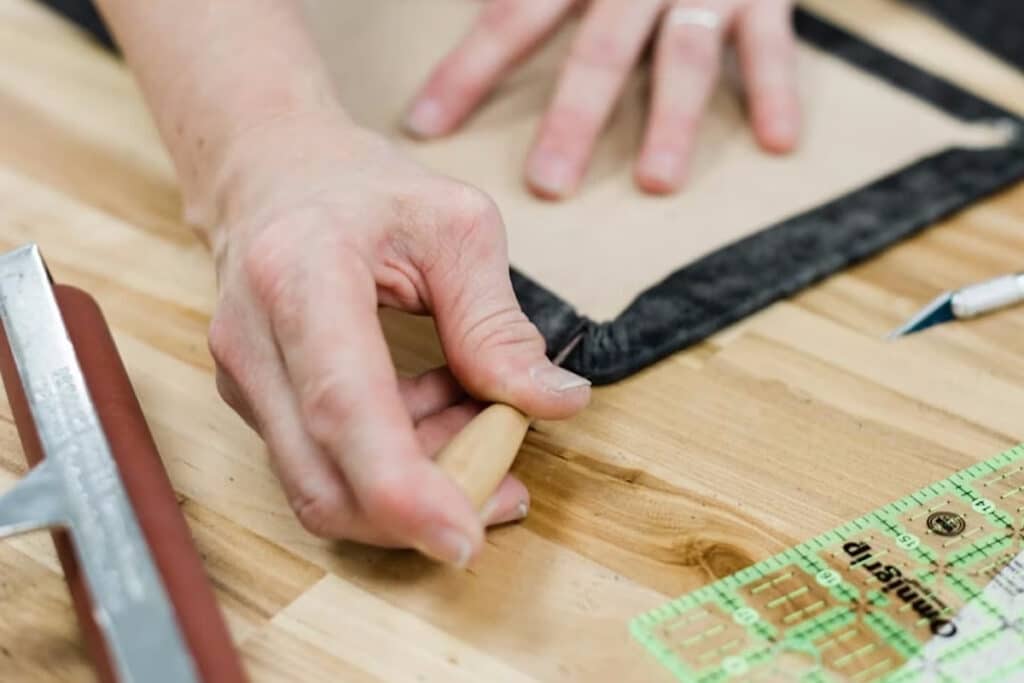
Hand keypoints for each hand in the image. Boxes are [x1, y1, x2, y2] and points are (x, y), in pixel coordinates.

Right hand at [199, 112, 590, 565]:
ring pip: (327, 487)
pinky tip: (434, 406)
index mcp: (301, 277)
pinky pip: (324, 466)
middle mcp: (253, 342)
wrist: (269, 171)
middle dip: (424, 507)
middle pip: (326, 479)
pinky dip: (392, 461)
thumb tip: (555, 403)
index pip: (343, 406)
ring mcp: (243, 381)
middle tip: (505, 482)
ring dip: (416, 480)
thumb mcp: (454, 227)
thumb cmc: (361, 186)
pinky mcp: (255, 404)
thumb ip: (497, 323)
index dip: (402, 489)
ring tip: (474, 413)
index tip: (464, 537)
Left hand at [406, 0, 799, 197]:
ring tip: (655, 182)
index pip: (514, 18)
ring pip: (683, 57)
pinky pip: (772, 44)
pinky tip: (777, 143)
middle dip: (574, 118)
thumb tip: (467, 8)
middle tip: (549, 183)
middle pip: (600, 52)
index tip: (427, 125)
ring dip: (672, 121)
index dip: (468, 72)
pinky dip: (777, 90)